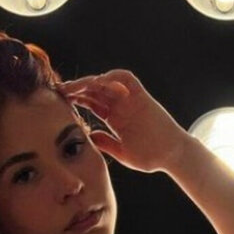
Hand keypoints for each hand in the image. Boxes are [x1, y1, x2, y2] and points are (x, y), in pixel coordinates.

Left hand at [56, 69, 188, 173]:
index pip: (91, 102)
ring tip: (76, 86)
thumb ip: (106, 143)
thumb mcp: (122, 152)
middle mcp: (120, 106)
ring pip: (107, 82)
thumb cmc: (150, 157)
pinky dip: (114, 77)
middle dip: (78, 88)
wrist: (172, 155)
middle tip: (62, 90)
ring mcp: (131, 100)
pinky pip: (127, 79)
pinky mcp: (142, 96)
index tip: (61, 101)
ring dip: (91, 81)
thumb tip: (87, 136)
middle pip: (95, 90)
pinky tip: (101, 82)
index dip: (76, 99)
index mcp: (114, 118)